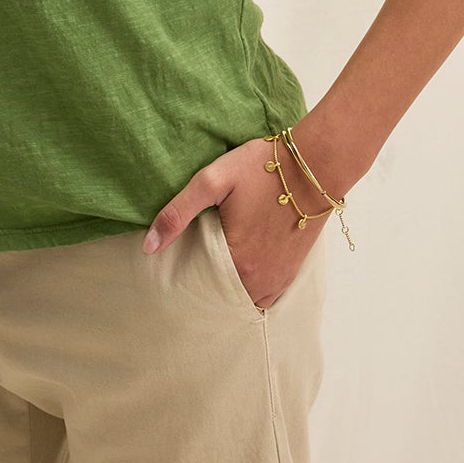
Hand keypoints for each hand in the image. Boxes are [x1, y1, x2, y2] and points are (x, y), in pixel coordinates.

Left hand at [141, 136, 323, 308]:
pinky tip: (239, 270)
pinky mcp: (292, 271)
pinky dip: (251, 288)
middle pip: (222, 297)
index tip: (174, 272)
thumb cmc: (262, 168)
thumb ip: (177, 214)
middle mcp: (260, 280)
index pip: (200, 290)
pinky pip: (265, 295)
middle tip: (190, 272)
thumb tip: (148, 247)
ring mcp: (279, 278)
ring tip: (212, 271)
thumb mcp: (212, 181)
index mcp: (237, 263)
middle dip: (205, 290)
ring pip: (244, 299)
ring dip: (229, 290)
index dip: (185, 281)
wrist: (316, 164)